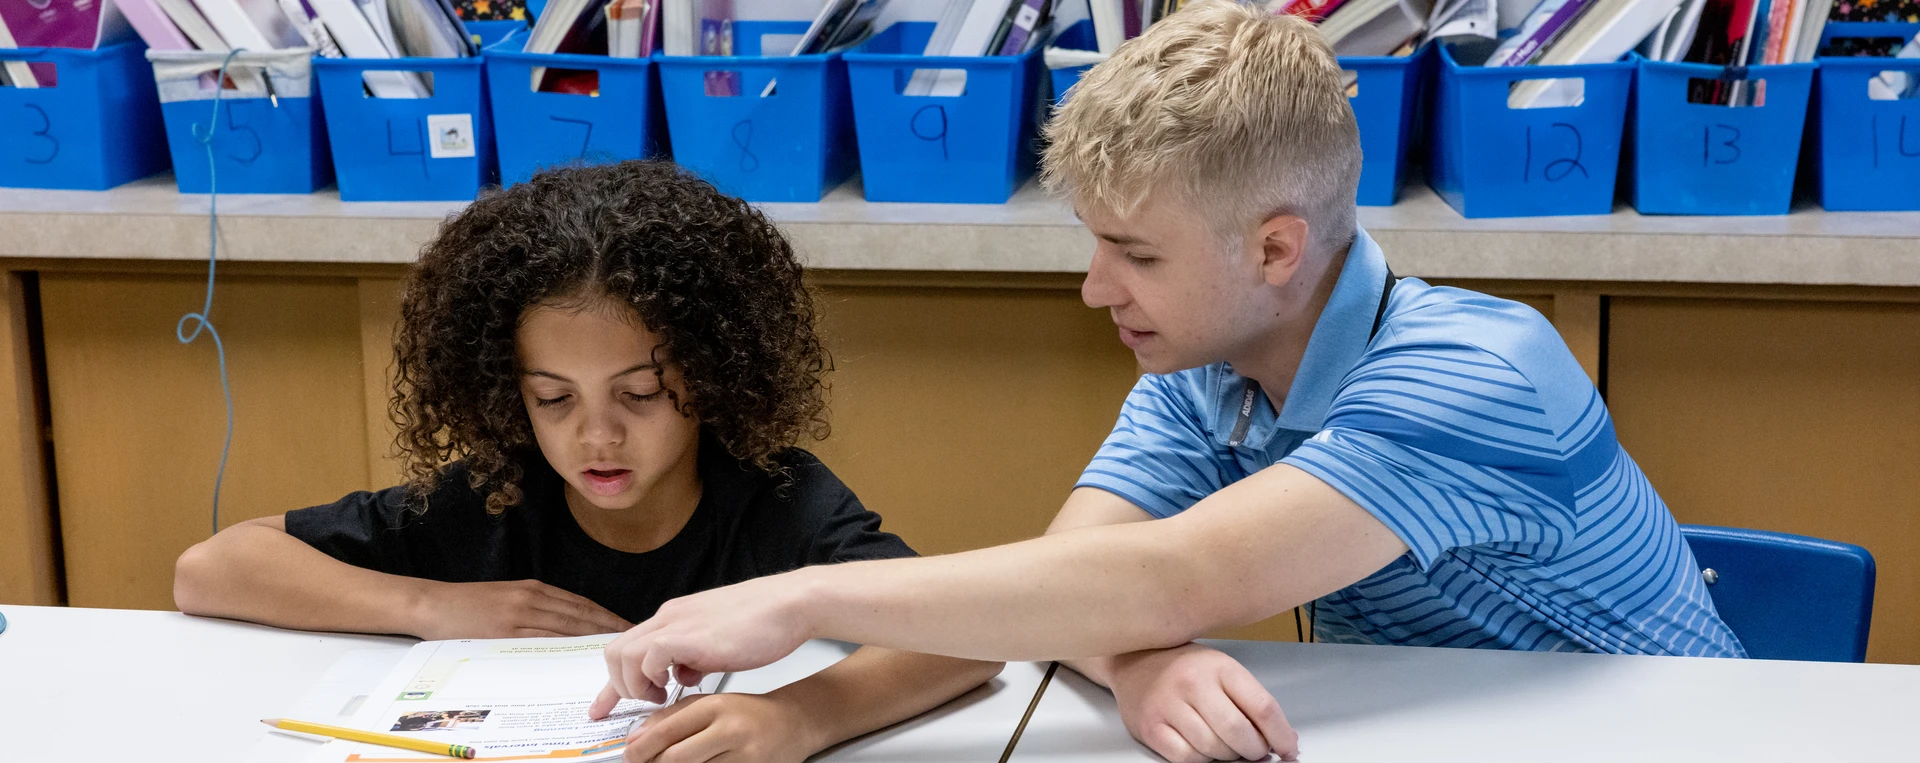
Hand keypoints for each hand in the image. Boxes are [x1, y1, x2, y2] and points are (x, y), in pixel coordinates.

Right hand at [406, 579, 632, 640]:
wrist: (434, 604)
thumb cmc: (469, 603)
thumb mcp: (507, 597)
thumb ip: (535, 607)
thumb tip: (567, 624)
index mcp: (534, 588)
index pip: (579, 603)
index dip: (605, 615)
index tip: (625, 625)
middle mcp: (531, 598)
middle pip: (579, 615)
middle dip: (608, 627)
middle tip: (631, 639)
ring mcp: (518, 615)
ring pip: (565, 627)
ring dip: (591, 638)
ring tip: (613, 649)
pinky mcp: (505, 632)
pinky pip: (541, 640)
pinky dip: (563, 647)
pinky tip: (578, 655)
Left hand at [590, 572, 814, 711]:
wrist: (789, 605)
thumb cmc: (764, 622)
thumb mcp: (717, 643)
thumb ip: (695, 656)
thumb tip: (684, 674)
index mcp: (675, 618)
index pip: (628, 648)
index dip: (613, 683)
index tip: (603, 708)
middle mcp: (669, 618)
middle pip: (615, 652)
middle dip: (619, 687)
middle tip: (646, 703)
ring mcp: (676, 625)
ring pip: (623, 655)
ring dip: (635, 685)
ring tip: (661, 697)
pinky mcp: (689, 636)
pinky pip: (648, 657)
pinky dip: (653, 677)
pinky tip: (676, 686)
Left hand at [620, 693, 817, 762]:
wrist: (794, 723)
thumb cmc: (751, 713)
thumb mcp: (712, 703)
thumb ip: (673, 716)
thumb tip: (638, 736)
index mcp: (716, 707)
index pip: (667, 731)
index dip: (642, 747)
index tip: (630, 754)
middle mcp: (730, 730)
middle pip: (676, 758)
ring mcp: (743, 756)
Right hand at [1107, 643, 1297, 762]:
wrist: (1135, 660)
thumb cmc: (1183, 667)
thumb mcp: (1222, 670)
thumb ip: (1252, 701)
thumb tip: (1284, 739)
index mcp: (1219, 667)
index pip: (1263, 707)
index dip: (1281, 735)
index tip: (1288, 748)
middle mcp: (1193, 683)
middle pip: (1239, 732)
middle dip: (1254, 750)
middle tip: (1255, 751)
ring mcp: (1169, 706)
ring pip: (1214, 749)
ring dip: (1228, 756)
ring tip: (1228, 746)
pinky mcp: (1151, 727)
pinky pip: (1187, 758)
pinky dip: (1202, 760)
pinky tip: (1204, 748)